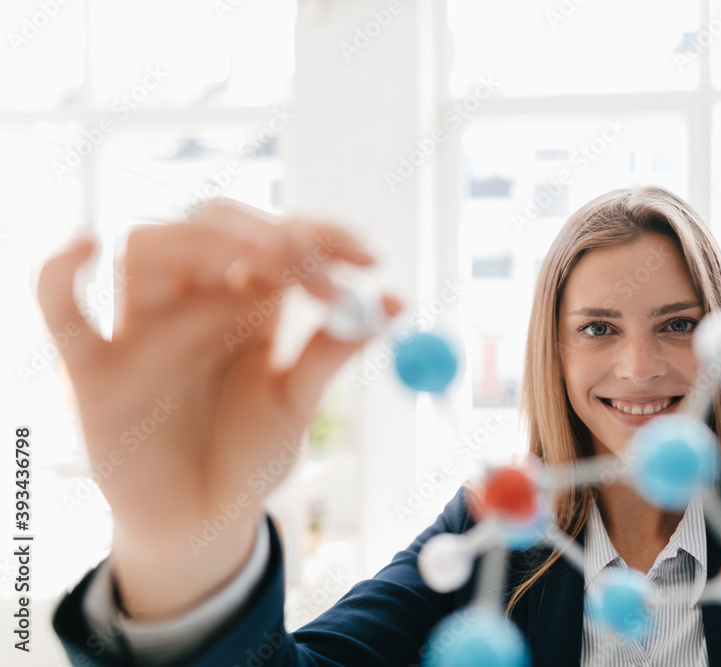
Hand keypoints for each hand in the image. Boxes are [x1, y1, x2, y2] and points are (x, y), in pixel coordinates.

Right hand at [35, 201, 401, 618]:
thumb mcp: (297, 404)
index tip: (371, 256)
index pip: (278, 238)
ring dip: (204, 247)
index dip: (323, 236)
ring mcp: (140, 327)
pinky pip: (61, 308)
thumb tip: (393, 300)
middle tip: (315, 273)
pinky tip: (85, 248)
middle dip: (268, 237)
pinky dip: (61, 274)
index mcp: (249, 300)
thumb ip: (332, 352)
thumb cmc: (248, 455)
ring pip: (149, 248)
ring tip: (258, 270)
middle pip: (213, 226)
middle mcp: (194, 299)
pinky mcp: (92, 367)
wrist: (203, 521)